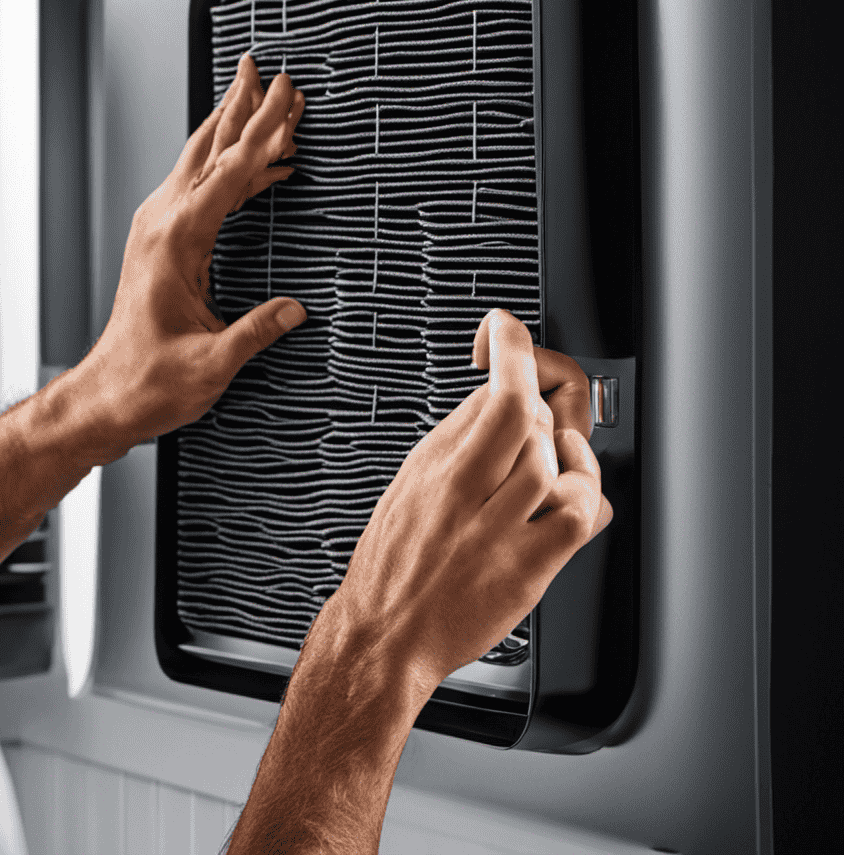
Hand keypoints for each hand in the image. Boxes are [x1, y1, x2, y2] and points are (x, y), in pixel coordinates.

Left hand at [83, 53, 306, 457]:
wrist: (105, 395)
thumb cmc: (146, 380)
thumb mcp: (212, 363)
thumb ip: (256, 331)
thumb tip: (294, 309)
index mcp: (175, 241)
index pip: (231, 172)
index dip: (264, 133)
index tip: (285, 97)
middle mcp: (162, 225)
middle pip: (209, 149)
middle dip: (242, 108)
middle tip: (265, 71)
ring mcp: (158, 231)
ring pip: (201, 164)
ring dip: (233, 131)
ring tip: (261, 103)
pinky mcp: (162, 245)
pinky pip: (201, 191)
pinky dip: (232, 172)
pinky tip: (258, 172)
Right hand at [327, 309, 613, 690]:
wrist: (382, 636)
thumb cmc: (394, 565)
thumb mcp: (410, 484)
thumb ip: (457, 442)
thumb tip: (499, 402)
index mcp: (434, 460)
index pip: (489, 384)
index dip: (511, 346)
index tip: (505, 331)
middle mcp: (462, 486)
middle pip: (523, 408)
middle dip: (539, 400)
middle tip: (533, 413)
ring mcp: (495, 527)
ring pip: (551, 455)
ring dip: (563, 451)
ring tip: (552, 461)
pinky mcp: (525, 567)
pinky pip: (577, 513)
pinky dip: (586, 492)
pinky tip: (575, 492)